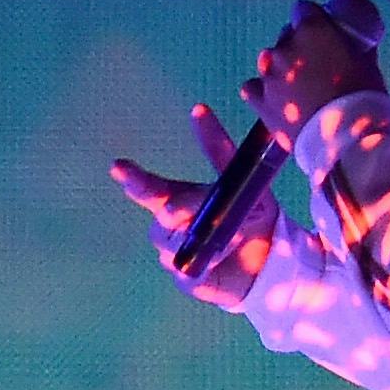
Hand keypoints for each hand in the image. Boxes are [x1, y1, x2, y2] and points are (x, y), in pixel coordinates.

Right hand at [106, 101, 271, 309]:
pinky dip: (208, 258)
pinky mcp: (187, 279)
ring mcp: (176, 254)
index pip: (149, 189)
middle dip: (177, 208)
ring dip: (205, 234)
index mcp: (180, 200)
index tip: (118, 167)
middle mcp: (172, 227)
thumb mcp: (241, 177)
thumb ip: (218, 149)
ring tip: (236, 231)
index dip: (132, 179)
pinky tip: (223, 254)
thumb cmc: (252, 214)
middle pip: (161, 216)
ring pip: (175, 242)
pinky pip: (187, 267)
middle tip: (190, 209)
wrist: (272, 260)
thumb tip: (198, 110)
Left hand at [246, 0, 386, 143]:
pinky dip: (262, 90)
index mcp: (312, 30)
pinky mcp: (260, 102)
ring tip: (297, 86)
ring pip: (269, 61)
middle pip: (286, 35)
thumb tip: (349, 42)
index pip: (303, 9)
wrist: (347, 139)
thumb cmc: (364, 97)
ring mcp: (269, 75)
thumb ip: (352, 46)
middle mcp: (285, 47)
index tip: (321, 30)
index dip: (313, 19)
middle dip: (298, 45)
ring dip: (281, 68)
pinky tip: (274, 98)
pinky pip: (252, 87)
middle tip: (315, 64)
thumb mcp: (366, 62)